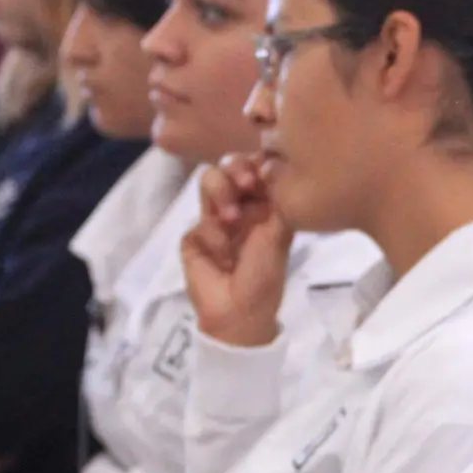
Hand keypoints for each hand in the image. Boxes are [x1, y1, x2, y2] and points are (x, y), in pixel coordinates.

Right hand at [181, 154, 292, 348]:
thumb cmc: (265, 274)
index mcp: (262, 205)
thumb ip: (275, 196)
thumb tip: (270, 162)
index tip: (262, 168)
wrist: (240, 311)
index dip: (255, 162)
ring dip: (222, 196)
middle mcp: (238, 207)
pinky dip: (214, 238)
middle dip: (235, 170)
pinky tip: (223, 260)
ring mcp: (213, 220)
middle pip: (227, 168)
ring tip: (230, 220)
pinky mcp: (193, 236)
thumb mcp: (279, 232)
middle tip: (246, 182)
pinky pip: (199, 222)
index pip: (254, 168)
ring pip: (208, 183)